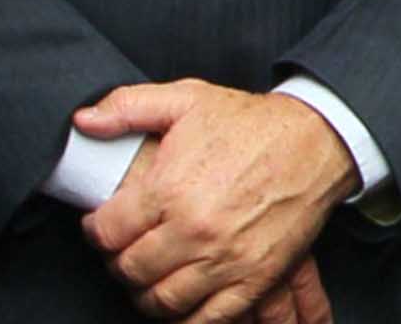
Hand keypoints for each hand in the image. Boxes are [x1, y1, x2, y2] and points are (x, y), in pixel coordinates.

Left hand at [77, 80, 357, 321]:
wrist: (317, 141)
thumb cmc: (251, 123)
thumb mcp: (188, 99)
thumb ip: (127, 106)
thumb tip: (83, 122)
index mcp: (170, 189)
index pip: (105, 233)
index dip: (96, 230)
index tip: (104, 225)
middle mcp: (194, 230)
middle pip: (129, 270)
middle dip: (120, 261)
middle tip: (128, 248)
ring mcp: (225, 260)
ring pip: (160, 301)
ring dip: (147, 291)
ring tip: (153, 271)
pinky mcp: (254, 279)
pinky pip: (205, 319)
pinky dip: (185, 317)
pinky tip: (183, 294)